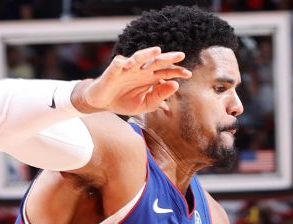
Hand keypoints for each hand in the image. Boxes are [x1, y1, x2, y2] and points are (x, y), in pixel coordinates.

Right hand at [75, 47, 191, 115]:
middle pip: (156, 61)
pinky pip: (119, 63)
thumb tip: (175, 85)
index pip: (166, 72)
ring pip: (139, 57)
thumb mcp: (146, 104)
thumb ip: (160, 96)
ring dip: (147, 54)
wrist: (104, 103)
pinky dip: (124, 63)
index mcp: (150, 78)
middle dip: (168, 58)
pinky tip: (130, 64)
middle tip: (181, 55)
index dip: (177, 72)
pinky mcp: (113, 70)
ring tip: (157, 51)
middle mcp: (141, 70)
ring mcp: (128, 68)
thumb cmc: (125, 101)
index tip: (189, 74)